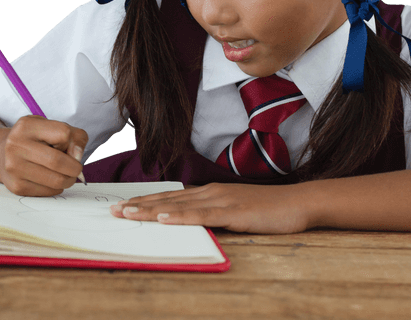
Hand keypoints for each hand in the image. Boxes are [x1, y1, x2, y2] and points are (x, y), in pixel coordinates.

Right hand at [0, 115, 87, 196]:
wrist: (0, 154)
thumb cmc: (32, 140)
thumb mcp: (50, 127)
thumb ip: (73, 136)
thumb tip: (77, 157)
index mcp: (26, 126)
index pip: (64, 134)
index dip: (73, 142)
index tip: (68, 147)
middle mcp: (16, 146)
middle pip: (58, 161)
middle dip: (75, 168)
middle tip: (76, 168)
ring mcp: (14, 168)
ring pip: (56, 180)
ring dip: (68, 179)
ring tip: (66, 174)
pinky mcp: (17, 186)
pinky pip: (49, 192)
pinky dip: (57, 187)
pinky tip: (50, 179)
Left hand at [108, 183, 311, 233]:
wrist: (298, 203)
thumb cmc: (269, 209)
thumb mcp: (235, 210)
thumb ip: (213, 213)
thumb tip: (191, 219)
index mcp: (209, 192)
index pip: (171, 197)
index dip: (146, 201)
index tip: (123, 205)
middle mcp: (210, 192)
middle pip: (168, 200)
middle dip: (139, 205)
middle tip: (112, 209)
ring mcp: (221, 201)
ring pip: (178, 206)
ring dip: (151, 210)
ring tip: (127, 212)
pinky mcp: (232, 212)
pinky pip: (201, 215)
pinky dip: (180, 216)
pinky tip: (164, 218)